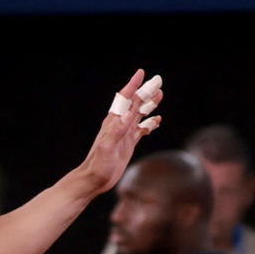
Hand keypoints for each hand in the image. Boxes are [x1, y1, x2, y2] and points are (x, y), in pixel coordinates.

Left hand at [70, 70, 163, 200]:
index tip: (141, 73)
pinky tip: (157, 121)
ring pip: (139, 114)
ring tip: (160, 95)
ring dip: (149, 104)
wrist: (94, 180)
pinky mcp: (128, 144)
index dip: (133, 85)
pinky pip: (141, 130)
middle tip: (158, 80)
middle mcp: (119, 125)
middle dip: (146, 91)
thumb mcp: (108, 146)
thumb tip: (129, 114)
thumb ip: (117, 130)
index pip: (125, 99)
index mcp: (113, 122)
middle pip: (135, 103)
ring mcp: (124, 134)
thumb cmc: (98, 164)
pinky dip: (150, 124)